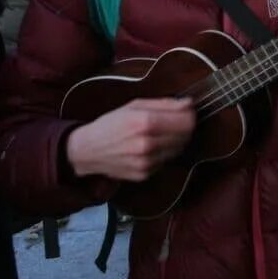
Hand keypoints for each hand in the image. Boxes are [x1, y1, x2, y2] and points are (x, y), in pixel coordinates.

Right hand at [65, 98, 195, 181]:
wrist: (87, 151)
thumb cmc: (111, 124)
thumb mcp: (135, 105)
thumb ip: (165, 104)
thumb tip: (189, 104)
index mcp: (145, 123)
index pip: (186, 121)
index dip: (190, 115)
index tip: (186, 111)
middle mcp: (147, 144)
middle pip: (186, 136)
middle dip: (184, 127)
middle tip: (174, 121)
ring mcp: (146, 162)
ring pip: (179, 149)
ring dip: (175, 140)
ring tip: (160, 133)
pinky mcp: (144, 174)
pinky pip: (166, 160)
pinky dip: (163, 152)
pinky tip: (150, 147)